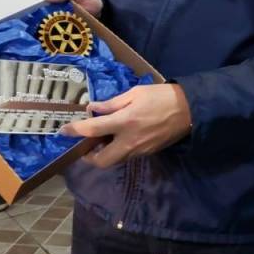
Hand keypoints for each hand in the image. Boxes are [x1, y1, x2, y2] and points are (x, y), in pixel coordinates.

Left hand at [61, 84, 192, 166]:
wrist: (190, 110)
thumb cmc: (161, 96)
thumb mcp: (136, 93)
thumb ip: (113, 103)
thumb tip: (94, 109)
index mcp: (125, 122)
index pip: (92, 130)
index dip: (75, 130)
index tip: (63, 130)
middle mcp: (129, 141)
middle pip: (101, 160)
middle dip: (89, 157)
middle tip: (86, 144)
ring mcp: (139, 150)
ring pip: (114, 161)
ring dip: (104, 154)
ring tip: (103, 139)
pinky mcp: (147, 153)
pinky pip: (126, 156)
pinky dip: (118, 150)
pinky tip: (120, 138)